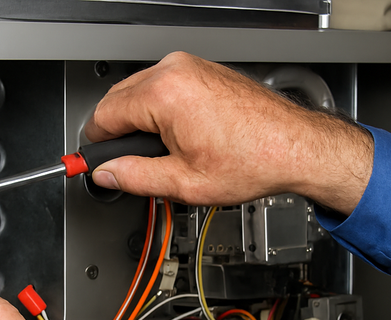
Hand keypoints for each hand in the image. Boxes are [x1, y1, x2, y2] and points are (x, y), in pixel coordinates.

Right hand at [85, 51, 372, 214]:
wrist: (294, 146)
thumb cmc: (252, 159)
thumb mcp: (184, 182)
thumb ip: (135, 177)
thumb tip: (107, 175)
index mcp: (163, 95)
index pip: (103, 116)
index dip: (97, 147)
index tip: (96, 164)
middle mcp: (174, 71)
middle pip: (117, 101)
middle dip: (118, 135)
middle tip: (129, 167)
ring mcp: (189, 66)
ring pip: (138, 94)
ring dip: (138, 124)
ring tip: (161, 155)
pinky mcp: (201, 70)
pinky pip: (161, 88)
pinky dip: (157, 112)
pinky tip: (176, 138)